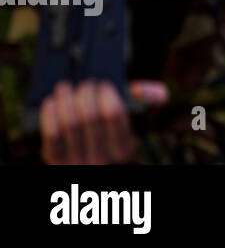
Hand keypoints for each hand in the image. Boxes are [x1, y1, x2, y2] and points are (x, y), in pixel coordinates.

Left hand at [40, 79, 167, 164]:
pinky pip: (51, 138)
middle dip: (85, 93)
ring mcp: (77, 164)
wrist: (95, 161)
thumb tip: (145, 90)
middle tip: (85, 83)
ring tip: (65, 87)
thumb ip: (152, 100)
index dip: (106, 94)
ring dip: (65, 100)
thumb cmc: (119, 134)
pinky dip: (49, 117)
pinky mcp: (57, 164)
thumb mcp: (142, 120)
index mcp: (125, 149)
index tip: (103, 84)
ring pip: (69, 125)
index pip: (114, 114)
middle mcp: (101, 160)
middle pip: (89, 117)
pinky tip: (51, 102)